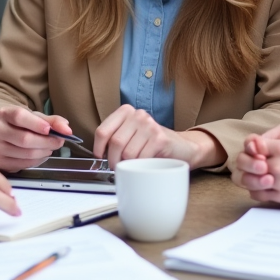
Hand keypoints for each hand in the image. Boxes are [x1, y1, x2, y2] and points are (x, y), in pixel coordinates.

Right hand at [0, 106, 74, 171]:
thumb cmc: (18, 126)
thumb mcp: (33, 118)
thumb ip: (51, 121)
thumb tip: (66, 129)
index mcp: (4, 114)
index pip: (19, 117)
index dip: (36, 124)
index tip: (50, 129)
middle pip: (25, 139)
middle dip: (47, 141)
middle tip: (59, 141)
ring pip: (26, 153)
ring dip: (44, 152)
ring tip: (50, 148)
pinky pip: (24, 164)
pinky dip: (37, 161)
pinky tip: (41, 155)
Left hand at [93, 105, 223, 168]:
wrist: (182, 148)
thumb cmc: (152, 144)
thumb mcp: (132, 135)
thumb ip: (116, 137)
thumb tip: (99, 154)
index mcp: (126, 112)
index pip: (103, 130)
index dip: (98, 147)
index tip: (100, 156)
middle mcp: (138, 115)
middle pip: (115, 143)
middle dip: (113, 160)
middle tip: (118, 167)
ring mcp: (150, 125)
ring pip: (127, 152)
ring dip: (128, 165)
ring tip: (133, 165)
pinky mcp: (159, 138)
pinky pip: (141, 158)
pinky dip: (140, 166)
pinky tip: (145, 164)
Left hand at [231, 125, 279, 207]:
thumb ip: (278, 134)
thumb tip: (259, 140)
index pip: (251, 144)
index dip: (250, 147)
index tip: (256, 150)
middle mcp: (278, 165)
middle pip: (245, 163)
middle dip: (246, 162)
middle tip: (253, 164)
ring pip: (249, 181)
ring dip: (249, 178)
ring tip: (257, 176)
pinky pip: (259, 195)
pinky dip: (256, 191)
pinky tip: (262, 187)